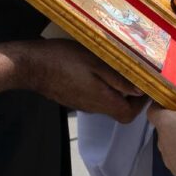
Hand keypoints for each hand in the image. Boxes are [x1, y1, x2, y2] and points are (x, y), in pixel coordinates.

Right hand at [0, 39, 145, 122]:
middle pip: (118, 109)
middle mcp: (93, 107)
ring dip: (115, 89)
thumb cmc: (63, 60)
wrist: (31, 65)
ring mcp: (81, 104)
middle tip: (133, 74)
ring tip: (116, 68)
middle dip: (130, 95)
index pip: (128, 115)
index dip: (141, 105)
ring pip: (105, 102)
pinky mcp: (72, 98)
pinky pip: (93, 97)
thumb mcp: (95, 62)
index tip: (145, 86)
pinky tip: (96, 69)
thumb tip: (140, 90)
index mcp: (101, 100)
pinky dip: (101, 87)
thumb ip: (118, 77)